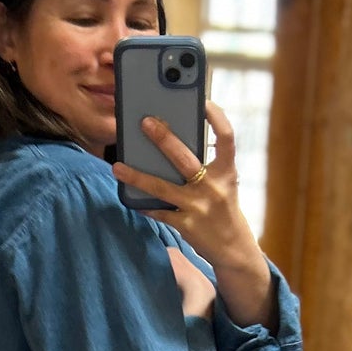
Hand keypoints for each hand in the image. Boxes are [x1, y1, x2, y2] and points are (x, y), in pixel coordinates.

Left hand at [114, 100, 274, 329]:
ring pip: (162, 188)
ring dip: (137, 176)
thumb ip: (206, 165)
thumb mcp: (224, 184)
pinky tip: (129, 197)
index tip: (203, 101)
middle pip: (186, 159)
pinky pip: (159, 213)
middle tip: (144, 122)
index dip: (217, 117)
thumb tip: (170, 144)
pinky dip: (143, 205)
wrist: (235, 249)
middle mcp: (214, 188)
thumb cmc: (224, 209)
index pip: (227, 138)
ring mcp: (199, 208)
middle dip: (164, 139)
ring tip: (117, 166)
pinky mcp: (187, 227)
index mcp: (227, 172)